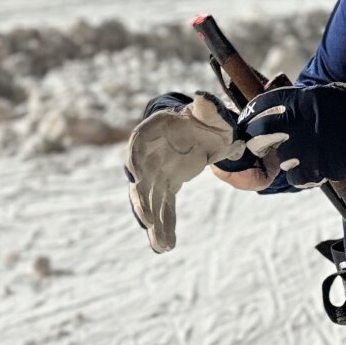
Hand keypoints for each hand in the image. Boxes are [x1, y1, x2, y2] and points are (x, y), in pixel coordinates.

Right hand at [125, 91, 253, 252]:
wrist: (203, 128)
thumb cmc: (205, 117)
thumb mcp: (210, 112)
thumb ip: (208, 108)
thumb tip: (202, 97)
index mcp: (153, 133)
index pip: (137, 149)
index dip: (135, 164)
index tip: (136, 180)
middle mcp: (148, 156)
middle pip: (139, 181)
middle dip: (142, 202)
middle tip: (148, 222)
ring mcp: (155, 173)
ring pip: (150, 201)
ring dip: (153, 223)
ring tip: (161, 246)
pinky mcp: (166, 186)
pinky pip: (163, 208)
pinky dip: (165, 226)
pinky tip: (166, 246)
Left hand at [237, 83, 345, 188]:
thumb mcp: (323, 93)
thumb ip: (297, 99)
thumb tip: (271, 102)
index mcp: (301, 99)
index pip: (261, 105)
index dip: (252, 113)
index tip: (250, 120)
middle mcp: (299, 122)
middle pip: (260, 132)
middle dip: (258, 138)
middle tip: (263, 143)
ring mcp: (305, 148)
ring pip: (278, 157)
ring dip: (284, 157)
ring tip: (302, 153)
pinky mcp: (315, 169)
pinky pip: (295, 176)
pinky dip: (301, 174)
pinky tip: (314, 165)